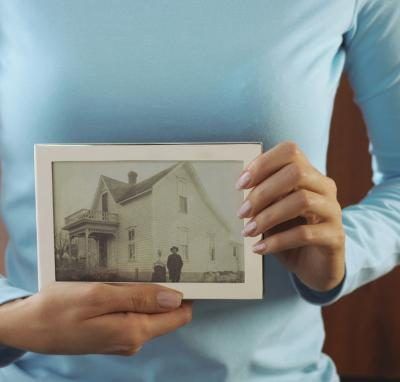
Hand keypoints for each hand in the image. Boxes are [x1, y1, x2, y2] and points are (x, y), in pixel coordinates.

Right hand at [0, 282, 191, 355]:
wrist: (30, 326)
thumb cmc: (59, 308)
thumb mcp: (99, 296)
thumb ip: (139, 298)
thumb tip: (176, 298)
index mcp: (134, 331)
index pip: (178, 315)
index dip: (185, 294)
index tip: (185, 270)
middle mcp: (134, 339)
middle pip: (166, 313)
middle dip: (167, 290)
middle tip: (160, 261)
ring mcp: (123, 337)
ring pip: (150, 312)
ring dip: (149, 292)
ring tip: (140, 269)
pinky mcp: (114, 332)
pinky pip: (135, 314)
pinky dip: (136, 298)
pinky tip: (125, 284)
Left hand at [236, 141, 344, 291]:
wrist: (314, 266)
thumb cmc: (289, 232)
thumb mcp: (273, 211)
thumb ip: (264, 196)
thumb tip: (240, 186)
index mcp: (309, 175)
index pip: (290, 152)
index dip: (263, 163)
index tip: (240, 184)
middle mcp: (324, 188)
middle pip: (296, 173)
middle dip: (263, 192)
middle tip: (242, 212)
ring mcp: (333, 211)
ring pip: (302, 201)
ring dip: (268, 217)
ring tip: (248, 231)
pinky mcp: (335, 237)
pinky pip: (305, 233)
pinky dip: (277, 241)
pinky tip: (259, 248)